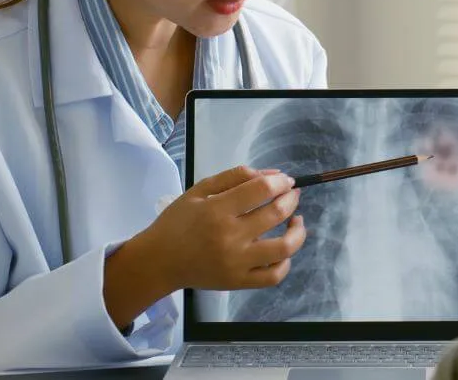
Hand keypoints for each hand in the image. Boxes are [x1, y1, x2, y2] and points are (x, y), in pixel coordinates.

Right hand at [144, 165, 306, 292]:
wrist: (160, 261)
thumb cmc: (178, 222)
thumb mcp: (199, 190)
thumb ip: (235, 177)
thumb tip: (272, 175)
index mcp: (217, 210)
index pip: (261, 190)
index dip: (280, 181)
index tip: (285, 180)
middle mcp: (230, 237)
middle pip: (275, 213)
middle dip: (291, 199)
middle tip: (291, 194)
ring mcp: (237, 263)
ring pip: (283, 247)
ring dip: (298, 231)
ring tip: (297, 221)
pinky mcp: (239, 282)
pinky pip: (274, 276)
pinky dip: (286, 262)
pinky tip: (284, 249)